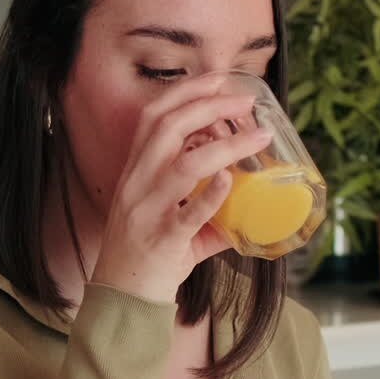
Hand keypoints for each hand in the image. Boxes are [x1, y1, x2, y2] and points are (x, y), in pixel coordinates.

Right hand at [91, 74, 271, 302]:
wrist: (121, 299)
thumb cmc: (148, 257)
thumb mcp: (173, 222)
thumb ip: (210, 211)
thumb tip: (251, 206)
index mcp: (136, 172)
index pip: (155, 117)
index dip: (186, 92)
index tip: (218, 79)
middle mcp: (137, 184)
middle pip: (168, 127)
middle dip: (209, 105)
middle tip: (246, 100)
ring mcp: (147, 211)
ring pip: (184, 165)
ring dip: (225, 145)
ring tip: (258, 136)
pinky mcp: (161, 240)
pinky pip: (187, 213)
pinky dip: (210, 194)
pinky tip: (230, 178)